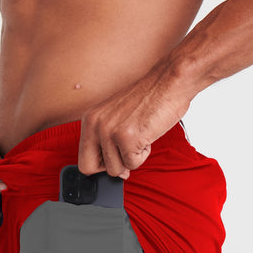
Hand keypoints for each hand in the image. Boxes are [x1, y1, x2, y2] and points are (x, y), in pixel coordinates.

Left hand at [77, 59, 190, 178]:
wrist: (169, 83)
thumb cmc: (149, 99)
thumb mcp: (116, 117)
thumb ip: (107, 141)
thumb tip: (111, 169)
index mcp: (90, 119)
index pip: (82, 159)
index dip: (99, 165)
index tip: (114, 159)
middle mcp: (95, 124)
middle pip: (89, 168)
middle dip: (111, 167)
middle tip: (126, 153)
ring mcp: (109, 131)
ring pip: (115, 169)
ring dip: (132, 158)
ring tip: (140, 136)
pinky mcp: (126, 138)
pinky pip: (132, 164)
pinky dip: (143, 154)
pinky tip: (146, 135)